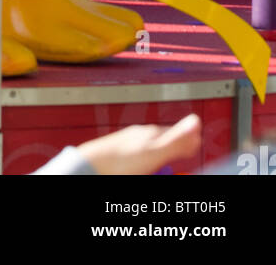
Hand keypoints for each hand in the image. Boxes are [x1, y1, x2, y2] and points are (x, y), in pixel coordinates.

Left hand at [77, 114, 200, 175]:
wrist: (90, 166)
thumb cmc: (121, 161)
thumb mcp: (154, 152)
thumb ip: (175, 139)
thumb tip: (196, 120)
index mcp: (151, 134)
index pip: (175, 133)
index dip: (187, 140)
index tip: (197, 142)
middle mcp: (140, 136)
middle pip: (162, 142)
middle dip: (173, 150)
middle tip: (185, 154)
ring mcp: (128, 144)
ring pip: (149, 150)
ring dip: (159, 158)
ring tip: (164, 164)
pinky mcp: (119, 155)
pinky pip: (137, 157)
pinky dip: (144, 162)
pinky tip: (140, 166)